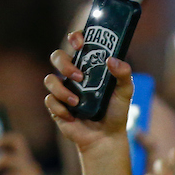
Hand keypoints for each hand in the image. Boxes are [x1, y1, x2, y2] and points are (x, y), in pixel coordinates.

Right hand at [44, 32, 134, 153]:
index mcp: (89, 66)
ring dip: (62, 90)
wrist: (106, 137)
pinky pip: (49, 100)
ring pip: (50, 79)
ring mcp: (64, 89)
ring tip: (77, 102)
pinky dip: (60, 108)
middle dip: (64, 64)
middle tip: (79, 76)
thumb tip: (112, 60)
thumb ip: (124, 74)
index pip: (77, 44)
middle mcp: (74, 74)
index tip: (79, 43)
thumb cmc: (116, 112)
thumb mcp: (125, 92)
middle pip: (57, 57)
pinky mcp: (56, 105)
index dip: (75, 37)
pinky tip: (72, 116)